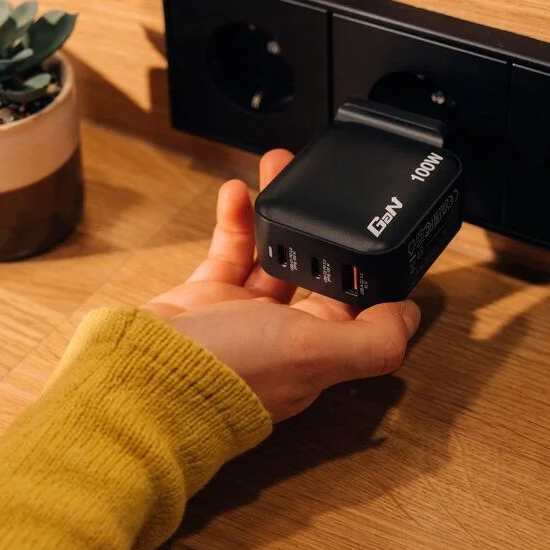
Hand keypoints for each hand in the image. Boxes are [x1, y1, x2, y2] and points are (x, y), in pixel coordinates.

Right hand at [142, 149, 421, 421]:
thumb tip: (411, 319)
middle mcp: (281, 339)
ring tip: (279, 169)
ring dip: (278, 212)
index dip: (364, 267)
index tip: (370, 227)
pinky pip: (227, 252)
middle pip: (314, 272)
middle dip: (321, 228)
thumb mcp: (313, 354)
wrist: (138, 379)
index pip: (357, 309)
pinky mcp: (203, 301)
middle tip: (322, 185)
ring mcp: (240, 319)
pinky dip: (234, 221)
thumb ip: (370, 338)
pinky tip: (237, 195)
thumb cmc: (222, 377)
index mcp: (315, 359)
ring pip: (270, 254)